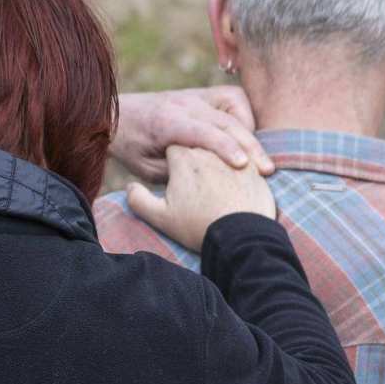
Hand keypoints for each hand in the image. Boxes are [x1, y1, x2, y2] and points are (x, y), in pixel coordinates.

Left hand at [111, 88, 273, 183]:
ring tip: (260, 158)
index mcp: (166, 122)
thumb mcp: (145, 168)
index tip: (243, 165)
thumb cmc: (130, 146)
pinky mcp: (202, 94)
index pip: (202, 131)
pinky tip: (247, 138)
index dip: (225, 148)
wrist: (117, 114)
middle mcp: (183, 104)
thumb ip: (176, 171)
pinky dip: (245, 115)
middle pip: (225, 121)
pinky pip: (233, 97)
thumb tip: (208, 178)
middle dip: (249, 145)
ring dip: (251, 128)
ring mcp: (194, 95)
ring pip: (235, 103)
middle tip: (267, 171)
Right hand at [127, 145, 275, 250]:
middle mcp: (209, 151)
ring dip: (217, 163)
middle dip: (194, 159)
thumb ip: (138, 200)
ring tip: (215, 188)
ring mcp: (232, 157)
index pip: (173, 146)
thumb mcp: (160, 218)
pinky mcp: (254, 169)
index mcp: (184, 158)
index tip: (173, 174)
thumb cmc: (198, 226)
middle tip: (193, 183)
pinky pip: (244, 162)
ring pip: (221, 152)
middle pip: (197, 145)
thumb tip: (130, 187)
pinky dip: (238, 171)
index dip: (171, 160)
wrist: (239, 238)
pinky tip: (234, 187)